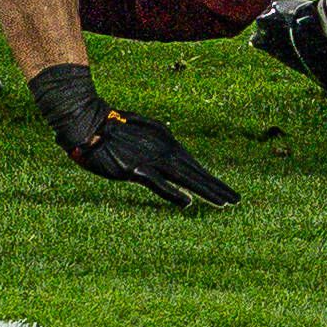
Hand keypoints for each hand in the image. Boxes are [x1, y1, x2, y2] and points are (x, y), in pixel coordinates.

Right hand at [30, 63, 236, 208]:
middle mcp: (164, 150)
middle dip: (216, 187)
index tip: (226, 192)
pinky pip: (159, 184)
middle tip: (236, 200)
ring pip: (185, 178)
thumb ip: (157, 144)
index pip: (194, 165)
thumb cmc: (114, 128)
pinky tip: (188, 202)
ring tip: (223, 203)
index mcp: (167, 143)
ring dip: (205, 191)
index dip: (211, 179)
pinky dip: (174, 193)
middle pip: (196, 172)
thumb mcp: (141, 135)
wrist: (90, 123)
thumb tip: (170, 155)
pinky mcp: (135, 169)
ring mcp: (151, 159)